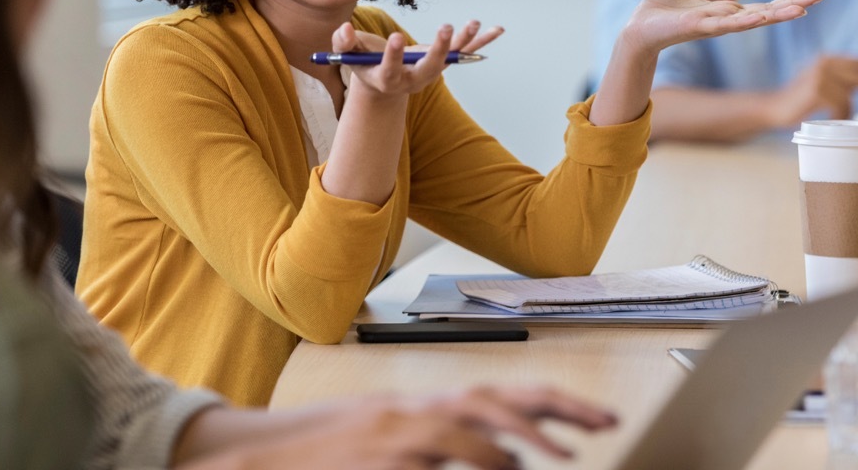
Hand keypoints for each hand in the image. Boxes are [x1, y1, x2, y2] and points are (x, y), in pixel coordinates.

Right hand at [188, 386, 615, 469]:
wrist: (253, 458)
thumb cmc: (328, 454)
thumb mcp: (394, 444)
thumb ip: (448, 445)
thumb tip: (509, 459)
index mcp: (424, 408)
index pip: (500, 395)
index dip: (552, 404)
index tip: (595, 419)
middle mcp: (414, 412)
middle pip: (496, 397)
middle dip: (556, 408)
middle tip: (605, 424)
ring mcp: (393, 433)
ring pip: (468, 423)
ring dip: (518, 440)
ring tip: (561, 456)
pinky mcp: (375, 458)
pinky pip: (434, 458)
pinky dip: (472, 461)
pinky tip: (501, 468)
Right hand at [333, 20, 502, 98]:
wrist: (384, 83)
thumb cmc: (364, 64)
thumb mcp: (350, 55)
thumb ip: (344, 43)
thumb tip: (344, 29)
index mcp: (388, 79)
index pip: (390, 69)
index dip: (392, 56)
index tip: (395, 37)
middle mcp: (413, 79)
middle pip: (429, 68)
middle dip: (438, 50)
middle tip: (445, 29)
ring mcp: (431, 71)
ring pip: (450, 59)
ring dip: (463, 42)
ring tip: (474, 24)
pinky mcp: (443, 62)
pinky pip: (464, 52)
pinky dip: (480, 42)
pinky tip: (497, 30)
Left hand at [618, 0, 822, 57]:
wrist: (638, 29)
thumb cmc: (664, 14)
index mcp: (726, 14)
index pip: (764, 7)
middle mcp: (725, 23)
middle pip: (765, 13)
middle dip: (792, 5)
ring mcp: (713, 26)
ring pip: (751, 20)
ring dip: (777, 14)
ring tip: (802, 7)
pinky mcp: (697, 27)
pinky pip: (724, 24)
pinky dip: (743, 21)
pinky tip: (760, 17)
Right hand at [770, 55, 857, 125]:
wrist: (774, 108)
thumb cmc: (801, 100)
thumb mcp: (823, 83)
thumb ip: (843, 80)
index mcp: (827, 60)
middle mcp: (824, 63)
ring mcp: (820, 76)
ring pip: (850, 95)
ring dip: (847, 110)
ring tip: (838, 118)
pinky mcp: (816, 91)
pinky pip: (840, 105)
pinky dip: (838, 116)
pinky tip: (830, 120)